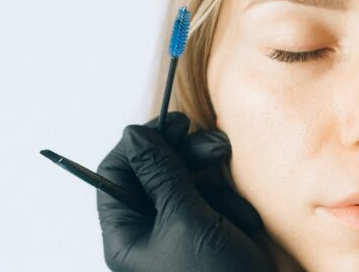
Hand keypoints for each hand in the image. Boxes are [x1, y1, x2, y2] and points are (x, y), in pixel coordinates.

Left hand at [96, 112, 274, 271]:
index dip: (139, 145)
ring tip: (233, 200)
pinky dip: (228, 201)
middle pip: (152, 170)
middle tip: (210, 142)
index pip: (115, 173)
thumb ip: (160, 173)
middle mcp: (147, 227)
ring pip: (184, 178)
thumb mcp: (184, 220)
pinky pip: (210, 195)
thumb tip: (134, 133)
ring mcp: (178, 225)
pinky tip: (242, 222)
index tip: (168, 126)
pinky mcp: (206, 226)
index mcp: (127, 231)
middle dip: (183, 154)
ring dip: (212, 180)